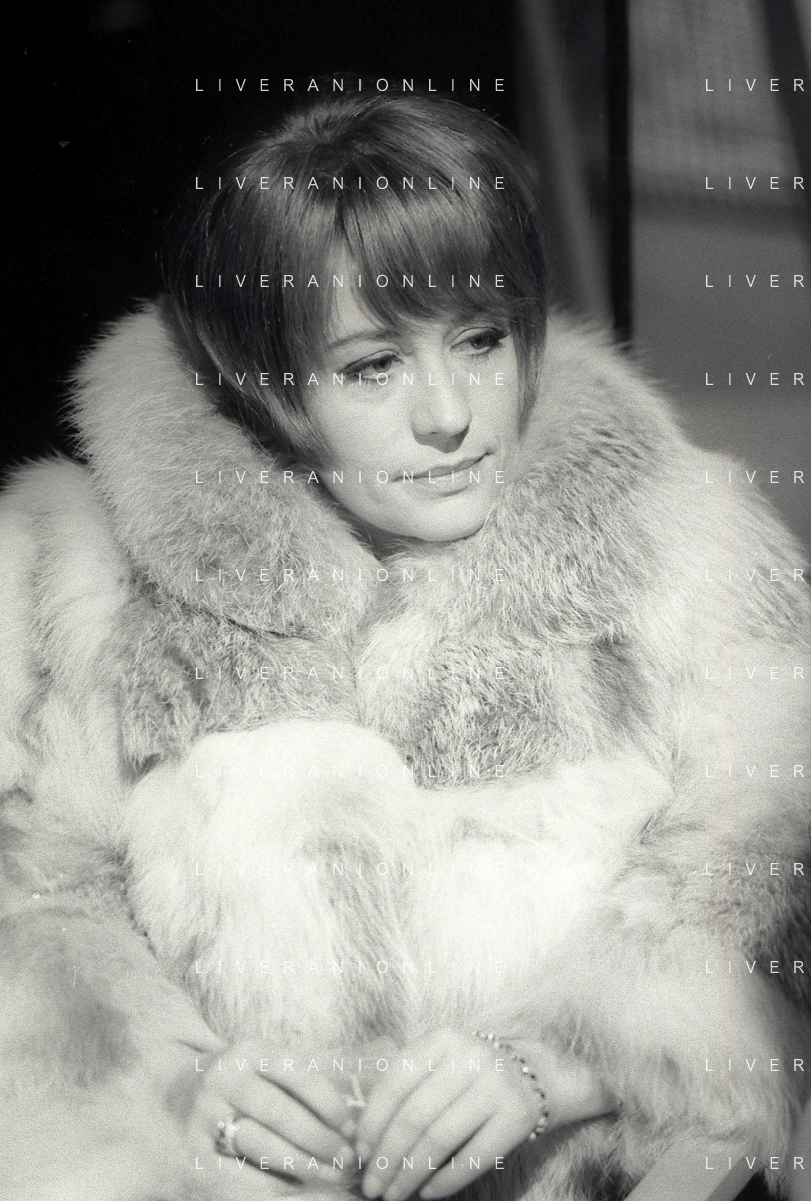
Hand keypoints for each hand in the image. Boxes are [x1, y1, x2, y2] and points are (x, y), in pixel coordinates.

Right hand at [173, 1039, 359, 1196]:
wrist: (165, 1098)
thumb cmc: (231, 1087)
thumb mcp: (258, 1068)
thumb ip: (295, 1085)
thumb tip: (348, 1121)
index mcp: (247, 1052)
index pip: (299, 1075)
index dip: (330, 1105)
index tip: (351, 1128)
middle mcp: (224, 1078)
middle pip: (282, 1114)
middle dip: (321, 1141)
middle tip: (348, 1159)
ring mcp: (204, 1117)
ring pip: (263, 1145)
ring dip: (304, 1165)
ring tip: (331, 1175)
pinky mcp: (193, 1155)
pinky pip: (241, 1177)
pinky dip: (274, 1186)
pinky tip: (295, 1188)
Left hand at [355, 1029, 613, 1200]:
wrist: (544, 1073)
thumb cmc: (477, 1071)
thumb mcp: (445, 1059)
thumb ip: (410, 1084)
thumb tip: (364, 1137)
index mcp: (444, 1038)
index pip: (396, 1081)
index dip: (374, 1121)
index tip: (360, 1152)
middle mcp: (471, 1057)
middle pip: (414, 1117)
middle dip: (386, 1158)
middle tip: (372, 1186)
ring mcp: (496, 1086)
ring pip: (438, 1141)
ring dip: (409, 1175)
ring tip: (393, 1195)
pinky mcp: (517, 1118)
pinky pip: (471, 1159)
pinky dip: (443, 1182)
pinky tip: (426, 1193)